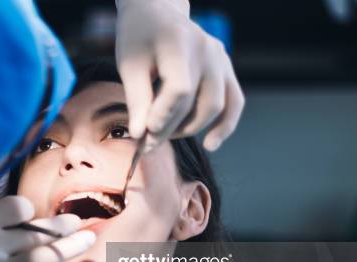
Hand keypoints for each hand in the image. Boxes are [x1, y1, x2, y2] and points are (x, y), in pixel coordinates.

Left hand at [115, 0, 244, 150]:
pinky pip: (234, 101)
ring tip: (164, 135)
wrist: (157, 14)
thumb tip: (140, 135)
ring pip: (215, 106)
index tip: (143, 133)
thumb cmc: (139, 39)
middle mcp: (207, 50)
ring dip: (189, 128)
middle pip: (195, 102)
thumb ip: (137, 100)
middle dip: (170, 128)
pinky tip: (210, 144)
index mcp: (179, 43)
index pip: (179, 89)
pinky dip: (225, 125)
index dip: (163, 115)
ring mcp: (220, 59)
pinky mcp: (226, 69)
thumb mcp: (129, 65)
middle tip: (147, 144)